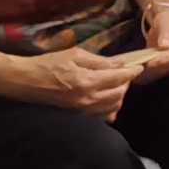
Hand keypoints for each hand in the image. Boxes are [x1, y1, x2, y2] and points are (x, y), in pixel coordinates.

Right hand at [18, 46, 142, 117]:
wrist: (28, 81)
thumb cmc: (49, 63)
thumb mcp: (75, 54)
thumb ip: (99, 61)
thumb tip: (120, 62)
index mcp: (88, 81)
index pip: (119, 78)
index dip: (132, 71)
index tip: (140, 66)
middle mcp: (89, 98)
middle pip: (119, 93)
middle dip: (126, 82)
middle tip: (126, 72)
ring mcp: (84, 109)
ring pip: (113, 105)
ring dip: (119, 94)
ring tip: (117, 83)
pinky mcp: (80, 114)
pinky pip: (102, 114)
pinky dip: (110, 106)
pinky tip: (109, 98)